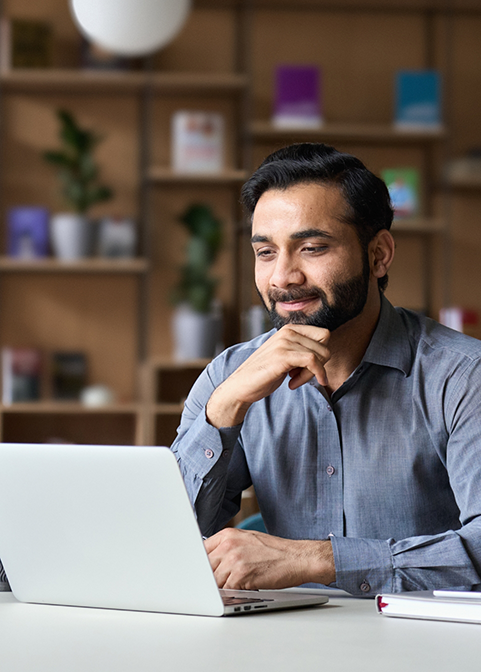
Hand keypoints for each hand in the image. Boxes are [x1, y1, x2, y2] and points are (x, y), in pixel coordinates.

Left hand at [204, 527, 334, 590]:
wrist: (297, 557)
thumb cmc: (275, 551)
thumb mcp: (247, 540)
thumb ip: (227, 548)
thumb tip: (210, 561)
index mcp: (227, 535)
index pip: (200, 551)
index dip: (199, 566)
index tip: (197, 574)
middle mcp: (228, 545)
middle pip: (204, 567)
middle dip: (207, 579)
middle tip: (211, 587)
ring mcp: (234, 559)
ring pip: (213, 581)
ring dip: (220, 589)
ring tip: (232, 588)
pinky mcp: (241, 575)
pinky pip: (226, 590)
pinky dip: (230, 595)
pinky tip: (239, 592)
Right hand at [206, 324, 329, 427]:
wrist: (240, 385)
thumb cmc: (264, 373)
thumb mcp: (285, 356)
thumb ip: (301, 350)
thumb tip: (326, 353)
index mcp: (289, 329)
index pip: (323, 335)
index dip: (321, 354)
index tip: (307, 368)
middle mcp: (287, 332)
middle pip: (325, 345)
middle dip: (319, 365)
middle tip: (301, 376)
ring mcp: (284, 342)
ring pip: (320, 355)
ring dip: (312, 374)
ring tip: (294, 380)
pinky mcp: (283, 356)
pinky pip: (313, 362)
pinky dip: (311, 376)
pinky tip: (293, 385)